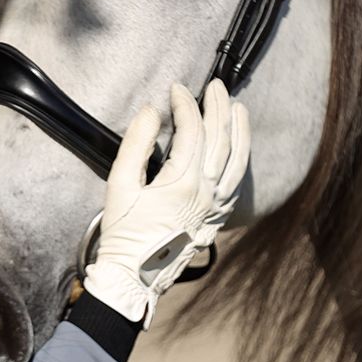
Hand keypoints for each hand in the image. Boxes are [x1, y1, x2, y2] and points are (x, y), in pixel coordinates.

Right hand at [82, 79, 249, 325]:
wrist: (135, 276)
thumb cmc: (123, 232)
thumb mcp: (120, 184)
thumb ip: (137, 143)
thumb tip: (152, 111)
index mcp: (183, 182)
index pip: (193, 130)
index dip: (186, 105)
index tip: (176, 89)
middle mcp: (207, 192)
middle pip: (221, 139)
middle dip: (219, 107)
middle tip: (216, 85)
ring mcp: (216, 206)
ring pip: (238, 159)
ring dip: (240, 130)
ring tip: (239, 107)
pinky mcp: (217, 218)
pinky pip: (237, 182)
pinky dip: (241, 158)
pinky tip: (239, 146)